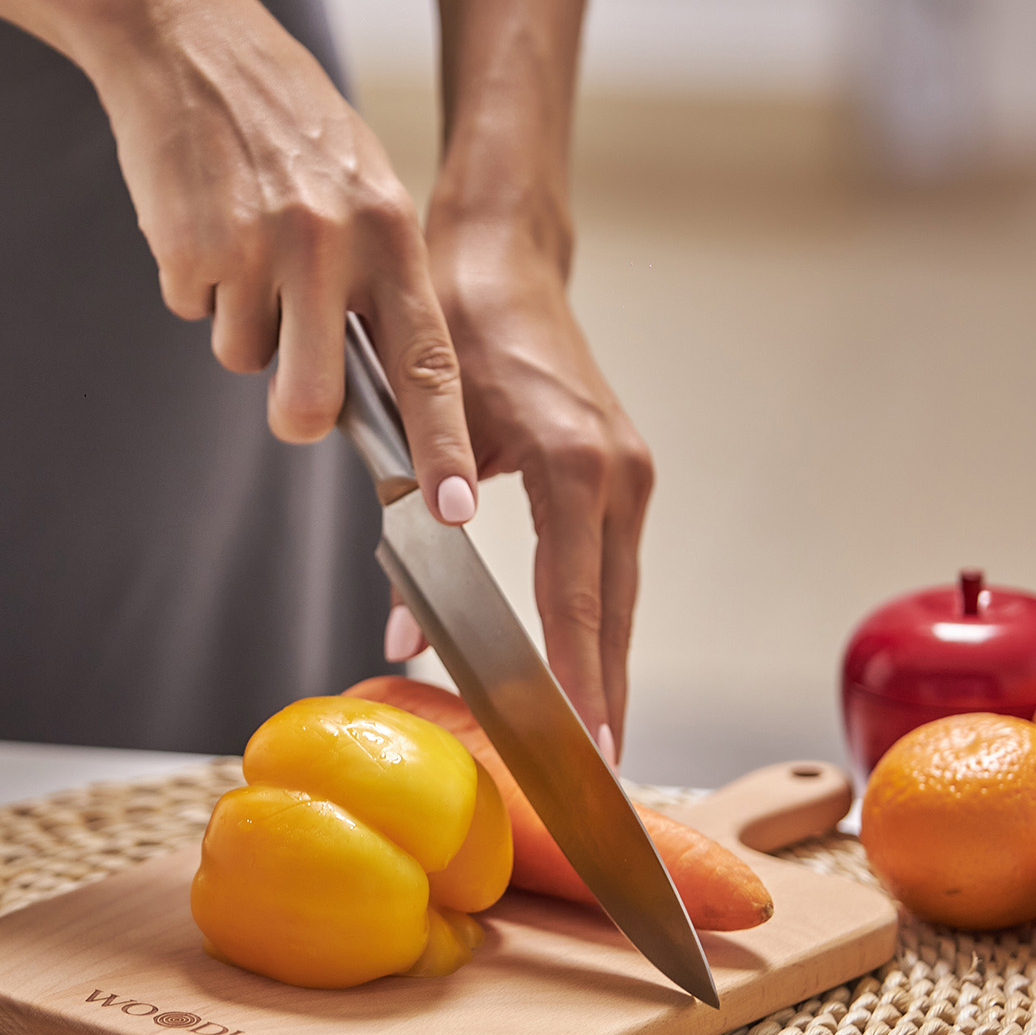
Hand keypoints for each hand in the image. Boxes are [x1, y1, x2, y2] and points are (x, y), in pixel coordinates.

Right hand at [0, 0, 477, 521]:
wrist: (187, 42)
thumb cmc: (284, 121)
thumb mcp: (361, 185)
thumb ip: (376, 279)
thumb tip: (381, 386)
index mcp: (389, 231)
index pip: (426, 360)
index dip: (441, 445)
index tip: (453, 510)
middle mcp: (331, 244)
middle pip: (312, 402)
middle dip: (298, 416)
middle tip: (292, 398)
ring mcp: (256, 249)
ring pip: (243, 357)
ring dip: (237, 321)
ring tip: (242, 244)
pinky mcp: (188, 250)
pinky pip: (192, 313)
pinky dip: (194, 284)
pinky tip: (204, 223)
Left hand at [386, 217, 652, 762]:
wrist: (500, 259)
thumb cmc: (455, 330)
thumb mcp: (419, 437)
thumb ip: (413, 541)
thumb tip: (406, 635)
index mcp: (576, 466)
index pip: (575, 601)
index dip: (577, 680)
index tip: (582, 745)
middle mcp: (619, 473)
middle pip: (614, 612)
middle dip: (606, 694)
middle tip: (596, 775)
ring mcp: (629, 470)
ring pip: (619, 592)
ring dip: (608, 662)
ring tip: (596, 738)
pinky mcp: (621, 468)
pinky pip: (611, 563)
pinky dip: (599, 617)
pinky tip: (586, 662)